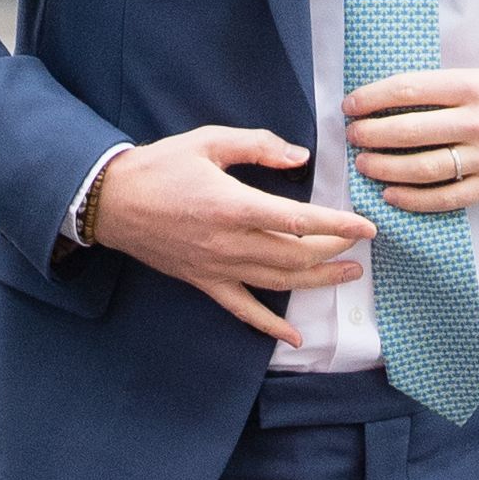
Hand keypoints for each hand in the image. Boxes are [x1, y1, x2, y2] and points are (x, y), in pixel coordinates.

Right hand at [94, 126, 373, 345]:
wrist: (112, 201)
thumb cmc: (160, 167)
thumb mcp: (208, 141)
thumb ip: (257, 145)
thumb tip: (299, 157)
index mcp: (233, 204)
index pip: (299, 220)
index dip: (337, 225)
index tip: (366, 227)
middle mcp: (229, 242)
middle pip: (296, 255)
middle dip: (334, 252)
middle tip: (359, 245)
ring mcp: (218, 267)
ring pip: (279, 282)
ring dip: (318, 282)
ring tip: (348, 276)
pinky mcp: (205, 282)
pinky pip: (243, 310)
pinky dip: (270, 327)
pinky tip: (295, 338)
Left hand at [345, 69, 478, 209]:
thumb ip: (446, 90)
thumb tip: (391, 99)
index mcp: (474, 86)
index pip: (410, 89)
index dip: (373, 98)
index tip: (352, 106)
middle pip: (410, 130)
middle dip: (372, 135)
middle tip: (353, 137)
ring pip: (423, 168)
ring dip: (386, 168)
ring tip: (364, 165)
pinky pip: (445, 198)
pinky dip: (413, 199)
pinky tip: (392, 195)